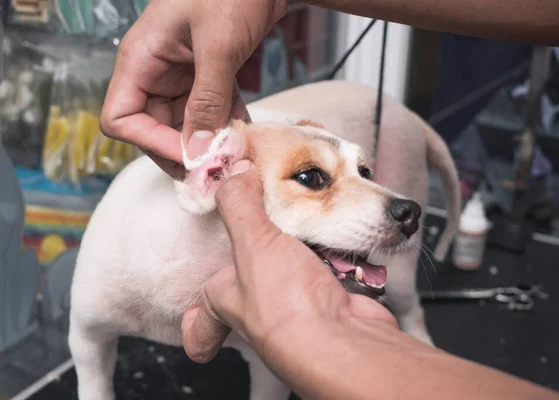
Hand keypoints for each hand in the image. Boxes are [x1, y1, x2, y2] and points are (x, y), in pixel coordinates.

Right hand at [99, 0, 286, 178]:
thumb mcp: (218, 45)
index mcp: (140, 61)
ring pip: (185, 125)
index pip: (121, 120)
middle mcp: (155, 73)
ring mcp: (181, 76)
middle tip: (217, 169)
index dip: (151, 144)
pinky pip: (210, 111)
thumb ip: (206, 99)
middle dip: (183, 151)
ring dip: (208, 143)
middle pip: (153, 130)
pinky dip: (225, 125)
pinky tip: (246, 136)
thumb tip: (197, 150)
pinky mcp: (206, 75)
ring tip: (235, 157)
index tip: (191, 155)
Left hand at [181, 160, 397, 361]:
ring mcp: (301, 311)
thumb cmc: (285, 302)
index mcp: (231, 303)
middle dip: (261, 268)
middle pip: (253, 295)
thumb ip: (240, 205)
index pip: (202, 324)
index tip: (191, 315)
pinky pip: (333, 277)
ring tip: (312, 225)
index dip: (196, 322)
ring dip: (307, 255)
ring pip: (297, 281)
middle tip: (266, 240)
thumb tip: (234, 171)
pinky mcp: (335, 306)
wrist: (344, 338)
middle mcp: (262, 314)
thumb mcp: (252, 243)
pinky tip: (343, 240)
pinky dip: (339, 260)